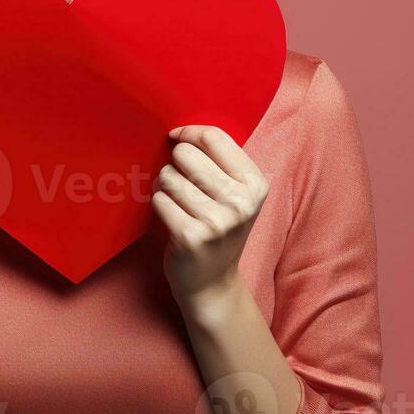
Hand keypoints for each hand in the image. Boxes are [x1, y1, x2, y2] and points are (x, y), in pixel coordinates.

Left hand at [151, 124, 269, 306]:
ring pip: (169, 176)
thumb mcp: (234, 194)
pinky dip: (159, 205)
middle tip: (183, 184)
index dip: (188, 133)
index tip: (176, 138)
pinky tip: (172, 218)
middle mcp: (241, 202)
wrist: (211, 283)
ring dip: (166, 186)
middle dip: (176, 164)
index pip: (214, 137)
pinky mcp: (191, 236)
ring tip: (178, 202)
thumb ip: (218, 161)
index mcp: (255, 184)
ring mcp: (217, 221)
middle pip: (187, 154)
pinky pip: (159, 200)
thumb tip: (180, 130)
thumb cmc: (218, 227)